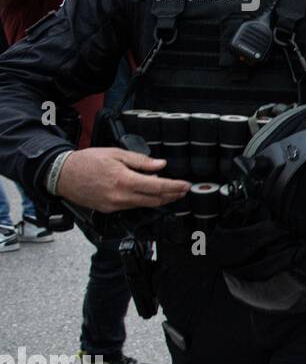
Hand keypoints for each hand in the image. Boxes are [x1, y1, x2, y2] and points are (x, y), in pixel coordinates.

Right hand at [56, 148, 189, 212]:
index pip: (158, 187)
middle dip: (172, 196)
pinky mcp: (109, 209)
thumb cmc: (87, 161)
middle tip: (183, 190)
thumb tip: (161, 165)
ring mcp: (115, 205)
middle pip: (155, 200)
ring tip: (172, 193)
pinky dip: (144, 201)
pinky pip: (132, 207)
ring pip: (145, 205)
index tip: (186, 185)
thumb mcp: (116, 153)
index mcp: (124, 180)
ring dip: (160, 200)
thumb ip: (140, 161)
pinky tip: (150, 195)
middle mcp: (121, 196)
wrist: (62, 174)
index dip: (175, 187)